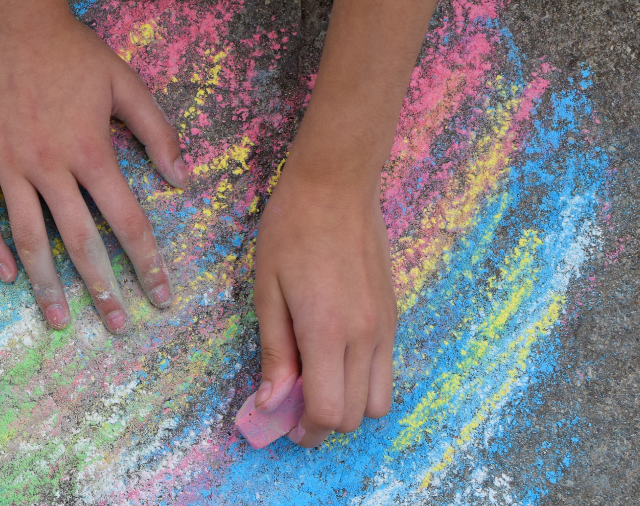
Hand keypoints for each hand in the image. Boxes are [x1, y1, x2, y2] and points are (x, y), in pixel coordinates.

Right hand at [0, 1, 189, 332]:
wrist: (11, 18)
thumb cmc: (73, 52)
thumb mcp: (126, 84)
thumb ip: (158, 133)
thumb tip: (182, 181)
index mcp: (91, 152)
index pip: (127, 222)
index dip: (147, 263)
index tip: (160, 297)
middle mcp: (50, 167)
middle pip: (80, 242)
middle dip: (103, 290)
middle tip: (117, 327)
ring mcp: (8, 164)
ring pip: (29, 238)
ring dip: (46, 284)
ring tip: (61, 320)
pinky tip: (7, 275)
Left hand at [252, 144, 396, 447]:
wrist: (336, 186)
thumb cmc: (290, 232)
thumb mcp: (267, 292)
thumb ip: (274, 353)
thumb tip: (271, 403)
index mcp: (327, 333)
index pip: (328, 412)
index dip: (304, 429)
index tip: (283, 423)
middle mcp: (365, 337)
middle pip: (356, 415)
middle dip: (324, 421)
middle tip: (295, 402)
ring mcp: (385, 327)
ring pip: (380, 400)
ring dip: (349, 403)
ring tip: (318, 379)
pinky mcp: (393, 315)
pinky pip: (386, 368)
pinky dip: (363, 378)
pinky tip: (335, 353)